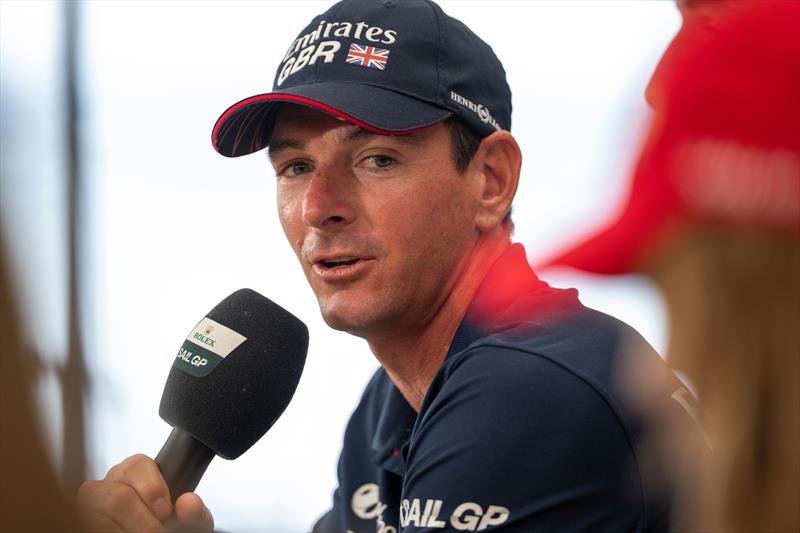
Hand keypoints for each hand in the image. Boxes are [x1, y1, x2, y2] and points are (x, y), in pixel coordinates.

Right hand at [77, 454, 213, 532]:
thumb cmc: (168, 526)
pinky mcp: (80, 521)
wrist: (156, 532)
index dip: (153, 489)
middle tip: (156, 532)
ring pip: (99, 514)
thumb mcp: (188, 520)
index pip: (137, 465)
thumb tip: (188, 503)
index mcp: (133, 474)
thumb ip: (195, 511)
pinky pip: (89, 525)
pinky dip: (112, 532)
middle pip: (118, 495)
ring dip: (126, 529)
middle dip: (142, 520)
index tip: (165, 511)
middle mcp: (107, 486)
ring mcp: (89, 507)